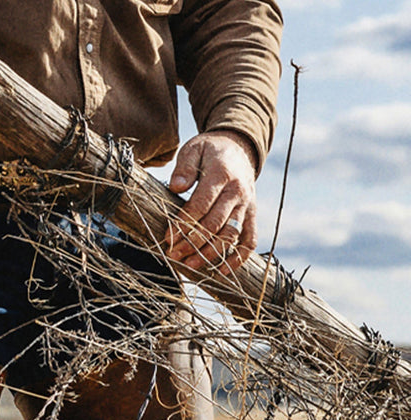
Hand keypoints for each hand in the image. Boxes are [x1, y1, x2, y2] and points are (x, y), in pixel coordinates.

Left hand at [164, 129, 257, 272]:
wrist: (238, 148)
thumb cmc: (209, 151)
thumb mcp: (193, 149)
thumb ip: (185, 168)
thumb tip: (175, 187)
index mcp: (221, 175)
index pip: (201, 205)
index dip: (183, 224)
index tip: (167, 237)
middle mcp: (237, 192)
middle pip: (215, 224)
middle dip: (192, 243)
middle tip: (173, 255)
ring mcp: (247, 206)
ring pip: (231, 236)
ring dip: (211, 254)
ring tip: (190, 265)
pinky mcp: (252, 215)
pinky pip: (250, 241)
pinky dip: (238, 258)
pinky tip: (221, 271)